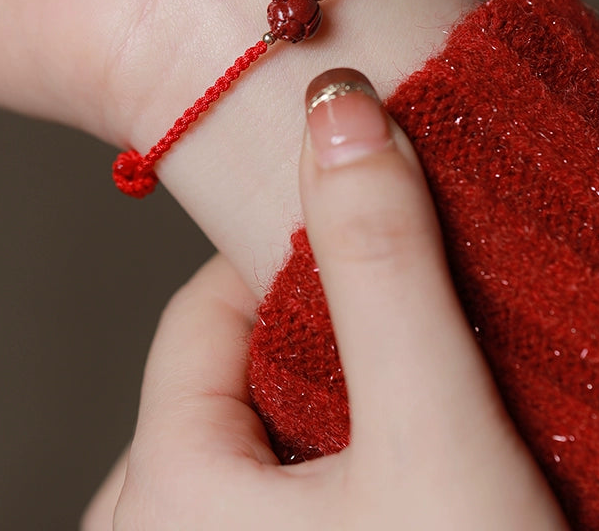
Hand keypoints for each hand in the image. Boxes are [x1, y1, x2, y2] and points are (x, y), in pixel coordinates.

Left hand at [85, 68, 566, 529]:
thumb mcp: (435, 433)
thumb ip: (385, 269)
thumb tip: (341, 107)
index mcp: (163, 493)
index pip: (203, 314)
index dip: (292, 264)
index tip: (369, 236)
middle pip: (226, 371)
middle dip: (317, 330)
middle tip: (406, 320)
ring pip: (252, 433)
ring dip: (329, 395)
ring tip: (414, 392)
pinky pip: (273, 493)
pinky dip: (329, 458)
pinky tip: (398, 464)